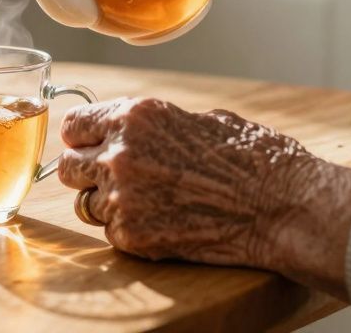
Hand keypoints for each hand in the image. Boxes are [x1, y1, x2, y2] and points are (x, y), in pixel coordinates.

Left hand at [57, 97, 350, 298]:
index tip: (90, 146)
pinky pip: (111, 233)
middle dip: (88, 173)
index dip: (82, 138)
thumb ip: (153, 125)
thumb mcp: (200, 119)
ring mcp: (122, 196)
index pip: (74, 125)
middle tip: (115, 179)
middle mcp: (119, 152)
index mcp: (135, 115)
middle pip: (69, 167)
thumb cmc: (253, 158)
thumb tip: (131, 130)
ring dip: (107, 204)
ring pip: (85, 204)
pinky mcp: (132, 235)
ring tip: (147, 202)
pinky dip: (130, 231)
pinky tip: (164, 222)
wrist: (281, 205)